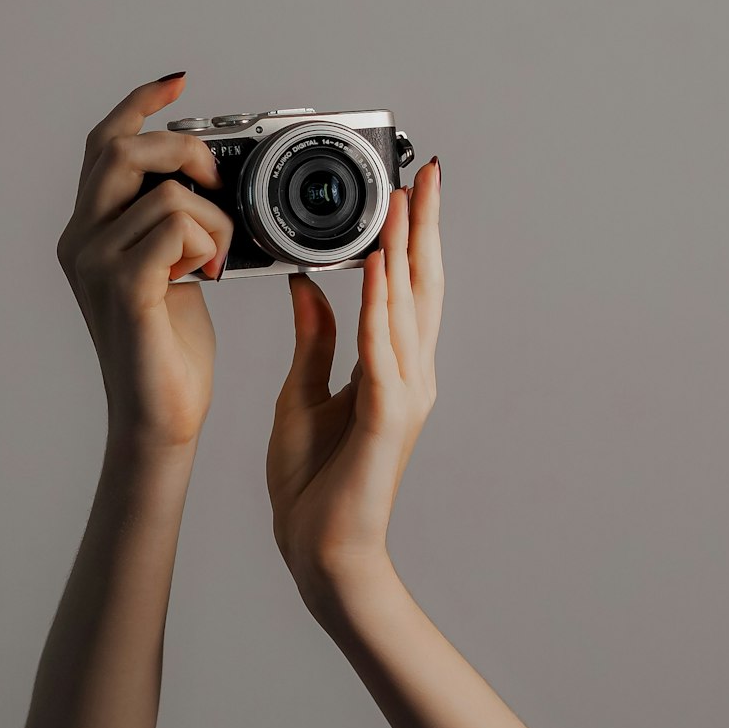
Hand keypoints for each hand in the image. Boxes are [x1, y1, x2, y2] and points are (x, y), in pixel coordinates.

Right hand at [55, 73, 233, 452]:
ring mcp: (97, 264)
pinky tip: (211, 275)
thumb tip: (206, 175)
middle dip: (185, 150)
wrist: (159, 417)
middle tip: (219, 183)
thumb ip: (170, 219)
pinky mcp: (125, 289)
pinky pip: (176, 227)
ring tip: (216, 259)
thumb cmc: (167, 347)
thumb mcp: (170, 266)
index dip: (139, 105)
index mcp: (87, 230)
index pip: (104, 143)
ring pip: (167, 191)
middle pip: (125, 149)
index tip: (179, 84)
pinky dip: (210, 242)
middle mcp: (80, 240)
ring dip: (214, 219)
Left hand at [266, 162, 443, 593]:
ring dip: (406, 250)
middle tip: (426, 174)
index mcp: (392, 369)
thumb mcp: (302, 394)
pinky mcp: (388, 417)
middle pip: (424, 286)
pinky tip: (378, 267)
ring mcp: (405, 395)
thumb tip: (308, 285)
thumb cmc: (313, 486)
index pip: (407, 289)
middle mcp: (409, 375)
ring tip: (402, 201)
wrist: (320, 553)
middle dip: (425, 227)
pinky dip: (381, 304)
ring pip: (410, 307)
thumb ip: (314, 340)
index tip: (409, 191)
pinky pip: (383, 348)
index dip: (412, 238)